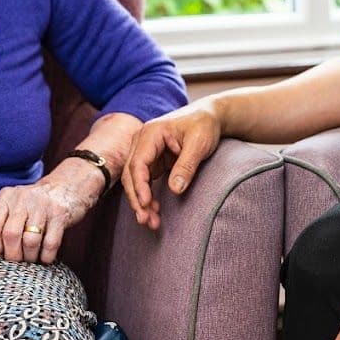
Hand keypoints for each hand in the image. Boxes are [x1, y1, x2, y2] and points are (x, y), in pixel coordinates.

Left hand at [0, 160, 99, 263]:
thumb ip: (3, 220)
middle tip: (18, 261)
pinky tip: (46, 257)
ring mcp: (42, 205)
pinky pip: (50, 243)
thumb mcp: (15, 203)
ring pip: (30, 241)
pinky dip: (46, 256)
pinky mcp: (60, 214)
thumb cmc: (36, 203)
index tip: (1, 254)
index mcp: (7, 196)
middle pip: (11, 235)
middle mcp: (23, 198)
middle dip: (13, 256)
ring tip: (32, 259)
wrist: (68, 186)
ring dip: (30, 257)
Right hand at [121, 103, 221, 230]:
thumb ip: (186, 165)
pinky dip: (147, 196)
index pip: (137, 162)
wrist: (209, 116)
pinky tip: (153, 211)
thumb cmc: (204, 125)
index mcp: (151, 133)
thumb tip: (175, 190)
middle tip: (147, 220)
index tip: (146, 204)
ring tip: (151, 222)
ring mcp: (146, 152)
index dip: (140, 185)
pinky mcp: (152, 161)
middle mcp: (142, 142)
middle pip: (131, 174)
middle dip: (137, 199)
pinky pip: (144, 182)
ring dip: (141, 201)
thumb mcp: (199, 144)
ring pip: (135, 180)